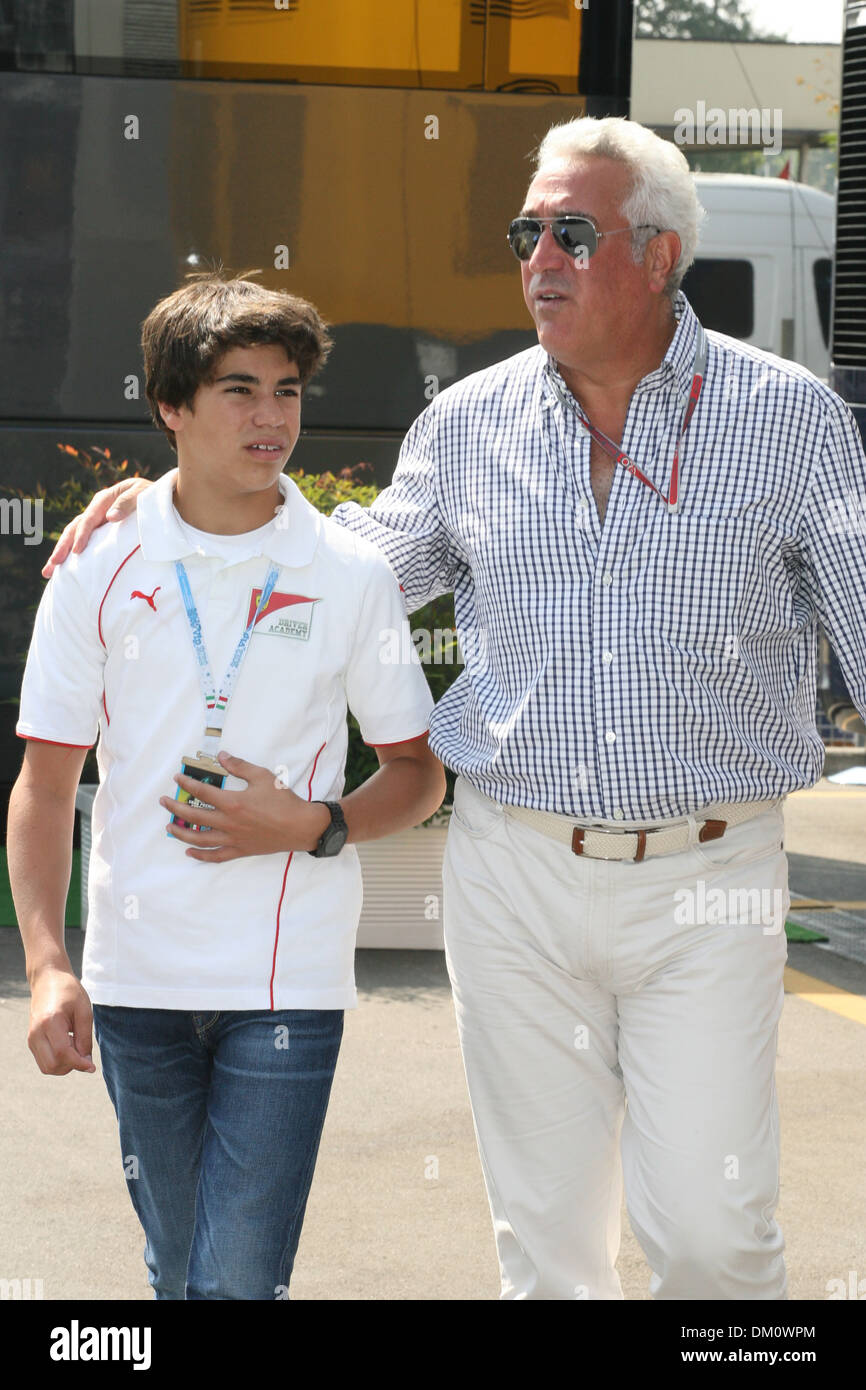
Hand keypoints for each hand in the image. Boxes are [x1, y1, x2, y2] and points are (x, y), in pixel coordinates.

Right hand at [28, 967, 95, 1074]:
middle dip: (71, 1066)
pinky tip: (67, 1045)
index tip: (92, 1067)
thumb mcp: (84, 1011)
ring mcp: (31, 1038)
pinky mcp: (31, 1040)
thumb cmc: (69, 991)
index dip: (79, 1064)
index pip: (63, 1054)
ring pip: (47, 1067)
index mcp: (50, 1022)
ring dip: (64, 1065)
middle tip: (82, 1050)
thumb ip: (85, 1038)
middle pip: (53, 1065)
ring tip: (74, 1045)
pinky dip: (57, 1060)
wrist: (48, 979)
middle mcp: (36, 1033)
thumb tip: (86, 1063)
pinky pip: (44, 1061)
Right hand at [42, 477, 152, 577]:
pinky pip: (84, 544)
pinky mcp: (101, 533)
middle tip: (52, 565)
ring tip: (48, 572)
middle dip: (62, 547)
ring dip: (61, 554)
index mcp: (105, 500)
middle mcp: (97, 511)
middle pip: (75, 529)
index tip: (77, 551)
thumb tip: (110, 517)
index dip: (82, 535)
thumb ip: (127, 503)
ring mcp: (97, 523)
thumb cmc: (154, 497)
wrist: (164, 500)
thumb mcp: (143, 494)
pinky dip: (73, 556)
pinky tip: (63, 571)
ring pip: (74, 537)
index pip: (89, 519)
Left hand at [160, 753, 331, 862]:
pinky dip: (200, 856)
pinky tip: (189, 852)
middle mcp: (228, 823)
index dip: (187, 784)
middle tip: (164, 802)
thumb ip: (240, 766)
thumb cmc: (283, 801)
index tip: (177, 778)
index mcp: (232, 803)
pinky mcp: (240, 850)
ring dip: (181, 833)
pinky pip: (215, 856)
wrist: (300, 826)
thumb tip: (222, 756)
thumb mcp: (263, 776)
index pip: (202, 792)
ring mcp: (232, 839)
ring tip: (169, 827)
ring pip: (199, 840)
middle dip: (175, 808)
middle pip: (193, 817)